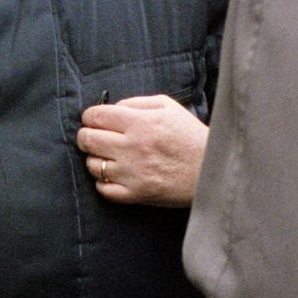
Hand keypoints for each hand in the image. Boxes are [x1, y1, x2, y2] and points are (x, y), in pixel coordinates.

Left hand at [76, 95, 207, 206]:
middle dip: (86, 136)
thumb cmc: (189, 136)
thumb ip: (136, 103)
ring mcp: (132, 173)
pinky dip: (104, 182)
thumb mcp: (167, 107)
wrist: (211, 170)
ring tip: (108, 157)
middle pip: (87, 139)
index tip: (93, 120)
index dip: (89, 117)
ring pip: (92, 165)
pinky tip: (115, 175)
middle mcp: (132, 147)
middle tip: (93, 138)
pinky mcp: (135, 194)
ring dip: (96, 159)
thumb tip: (111, 109)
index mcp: (140, 122)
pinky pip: (103, 189)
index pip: (95, 116)